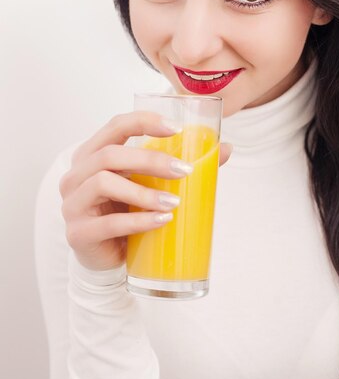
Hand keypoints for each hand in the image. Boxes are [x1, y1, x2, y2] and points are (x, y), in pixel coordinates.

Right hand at [59, 111, 231, 270]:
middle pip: (110, 154)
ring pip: (104, 183)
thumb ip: (180, 164)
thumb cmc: (127, 210)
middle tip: (184, 170)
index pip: (115, 125)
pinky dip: (139, 221)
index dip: (144, 121)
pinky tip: (161, 222)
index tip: (177, 129)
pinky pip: (109, 223)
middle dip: (151, 160)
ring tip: (174, 203)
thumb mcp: (149, 183)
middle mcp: (76, 174)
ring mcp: (73, 203)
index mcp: (92, 154)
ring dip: (144, 192)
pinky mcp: (78, 233)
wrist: (107, 257)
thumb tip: (225, 149)